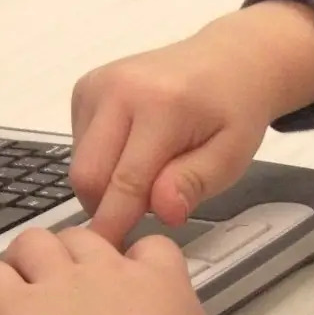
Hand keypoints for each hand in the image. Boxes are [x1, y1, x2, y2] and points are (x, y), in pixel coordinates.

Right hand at [71, 0, 313, 245]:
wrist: (228, 60)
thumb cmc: (233, 110)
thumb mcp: (232, 154)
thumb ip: (194, 183)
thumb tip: (162, 211)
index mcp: (161, 105)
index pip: (126, 181)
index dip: (115, 224)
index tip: (111, 254)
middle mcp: (119, 89)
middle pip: (87, 174)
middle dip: (105, 207)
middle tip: (138, 216)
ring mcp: (97, 85)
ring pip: (80, 162)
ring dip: (106, 184)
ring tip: (148, 174)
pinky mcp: (85, 88)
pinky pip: (79, 145)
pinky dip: (101, 161)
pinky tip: (133, 151)